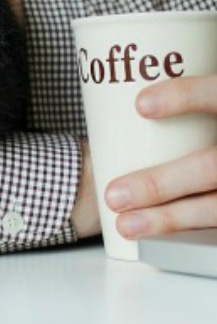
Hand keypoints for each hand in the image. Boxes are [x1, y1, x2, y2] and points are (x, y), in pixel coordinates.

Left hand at [105, 75, 216, 238]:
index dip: (185, 96)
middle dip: (161, 183)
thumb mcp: (211, 102)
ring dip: (169, 219)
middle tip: (115, 194)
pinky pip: (216, 227)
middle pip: (212, 166)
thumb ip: (186, 95)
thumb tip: (125, 86)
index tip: (139, 105)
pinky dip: (187, 232)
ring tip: (126, 224)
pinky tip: (156, 237)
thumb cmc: (214, 123)